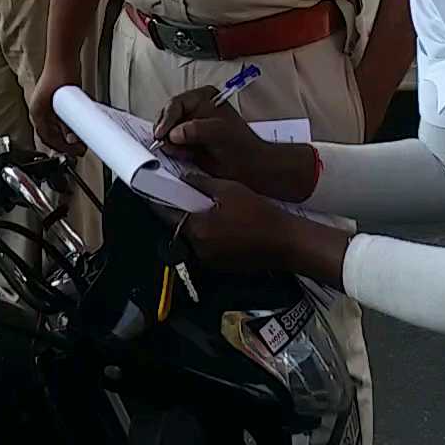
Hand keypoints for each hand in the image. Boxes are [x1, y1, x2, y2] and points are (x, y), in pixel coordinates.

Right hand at [28, 63, 85, 156]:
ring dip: (66, 136)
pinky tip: (77, 126)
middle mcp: (39, 110)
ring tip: (79, 141)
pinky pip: (60, 119)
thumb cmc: (59, 74)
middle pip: (50, 135)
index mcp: (36, 113)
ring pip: (55, 128)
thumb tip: (73, 139)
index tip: (75, 152)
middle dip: (64, 144)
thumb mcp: (64, 104)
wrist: (63, 56)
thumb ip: (67, 123)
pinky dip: (68, 126)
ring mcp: (46, 105)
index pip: (47, 139)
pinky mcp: (55, 99)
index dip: (62, 148)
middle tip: (79, 149)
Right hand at [152, 87, 317, 201]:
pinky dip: (174, 151)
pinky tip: (187, 155)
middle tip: (165, 144)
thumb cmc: (242, 145)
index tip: (162, 134)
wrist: (249, 167)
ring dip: (170, 144)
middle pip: (166, 117)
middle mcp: (193, 108)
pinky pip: (171, 145)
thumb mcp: (220, 132)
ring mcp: (188, 125)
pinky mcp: (187, 142)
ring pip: (166, 132)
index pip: (176, 104)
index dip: (167, 119)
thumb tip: (175, 133)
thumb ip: (197, 129)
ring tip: (185, 152)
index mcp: (203, 97)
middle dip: (166, 132)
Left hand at [180, 177, 349, 283]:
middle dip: (183, 211)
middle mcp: (199, 249)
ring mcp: (210, 260)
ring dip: (198, 224)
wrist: (286, 242)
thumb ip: (201, 183)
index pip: (168, 214)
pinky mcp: (222, 266)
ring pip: (195, 237)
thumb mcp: (229, 189)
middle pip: (180, 227)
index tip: (159, 190)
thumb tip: (184, 178)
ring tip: (213, 210)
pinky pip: (208, 247)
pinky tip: (226, 225)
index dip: (163, 200)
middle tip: (191, 196)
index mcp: (197, 230)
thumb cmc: (259, 214)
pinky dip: (211, 235)